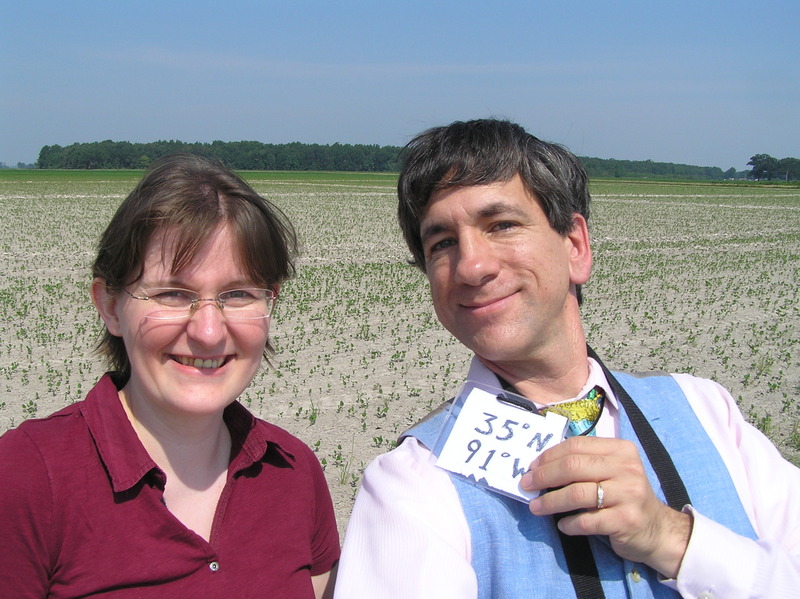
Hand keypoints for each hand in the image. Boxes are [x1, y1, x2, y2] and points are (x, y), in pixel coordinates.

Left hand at [521, 436, 691, 577]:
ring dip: (550, 502)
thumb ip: (585, 463)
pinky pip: (586, 521)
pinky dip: (568, 524)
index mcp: (621, 450)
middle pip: (573, 467)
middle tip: (526, 485)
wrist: (657, 529)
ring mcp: (628, 494)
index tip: (531, 467)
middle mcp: (627, 468)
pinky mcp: (625, 520)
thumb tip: (541, 466)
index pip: (577, 446)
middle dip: (543, 476)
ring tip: (536, 507)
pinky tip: (562, 526)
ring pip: (576, 494)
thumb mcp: (612, 471)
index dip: (549, 456)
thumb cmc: (625, 496)